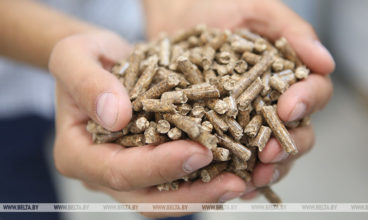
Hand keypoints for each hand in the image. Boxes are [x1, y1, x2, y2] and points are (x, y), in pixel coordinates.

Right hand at [50, 30, 245, 217]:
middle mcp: (103, 172)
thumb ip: (88, 83)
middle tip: (234, 183)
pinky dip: (207, 179)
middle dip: (193, 194)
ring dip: (206, 193)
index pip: (120, 171)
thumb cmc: (86, 57)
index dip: (161, 166)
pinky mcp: (150, 164)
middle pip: (148, 197)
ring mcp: (128, 172)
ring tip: (243, 182)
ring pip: (167, 196)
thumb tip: (117, 116)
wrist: (100, 63)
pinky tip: (236, 171)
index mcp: (78, 154)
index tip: (201, 151)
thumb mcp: (75, 56)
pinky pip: (178, 181)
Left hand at [144, 0, 334, 198]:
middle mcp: (273, 103)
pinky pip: (236, 161)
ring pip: (270, 153)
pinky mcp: (222, 134)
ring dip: (266, 169)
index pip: (313, 93)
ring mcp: (248, 121)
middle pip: (296, 132)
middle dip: (288, 147)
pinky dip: (237, 175)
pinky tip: (233, 185)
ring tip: (253, 178)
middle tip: (270, 155)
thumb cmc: (218, 7)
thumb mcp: (255, 9)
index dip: (307, 102)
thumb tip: (325, 61)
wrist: (176, 17)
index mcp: (288, 76)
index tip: (289, 107)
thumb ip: (291, 30)